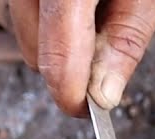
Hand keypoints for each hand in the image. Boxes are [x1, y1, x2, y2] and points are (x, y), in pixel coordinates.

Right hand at [9, 0, 154, 116]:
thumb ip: (126, 40)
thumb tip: (104, 94)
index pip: (57, 59)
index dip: (74, 96)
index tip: (91, 111)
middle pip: (36, 53)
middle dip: (72, 62)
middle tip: (111, 40)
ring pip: (28, 33)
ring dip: (60, 37)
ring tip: (100, 6)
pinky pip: (28, 11)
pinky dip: (53, 16)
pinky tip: (84, 0)